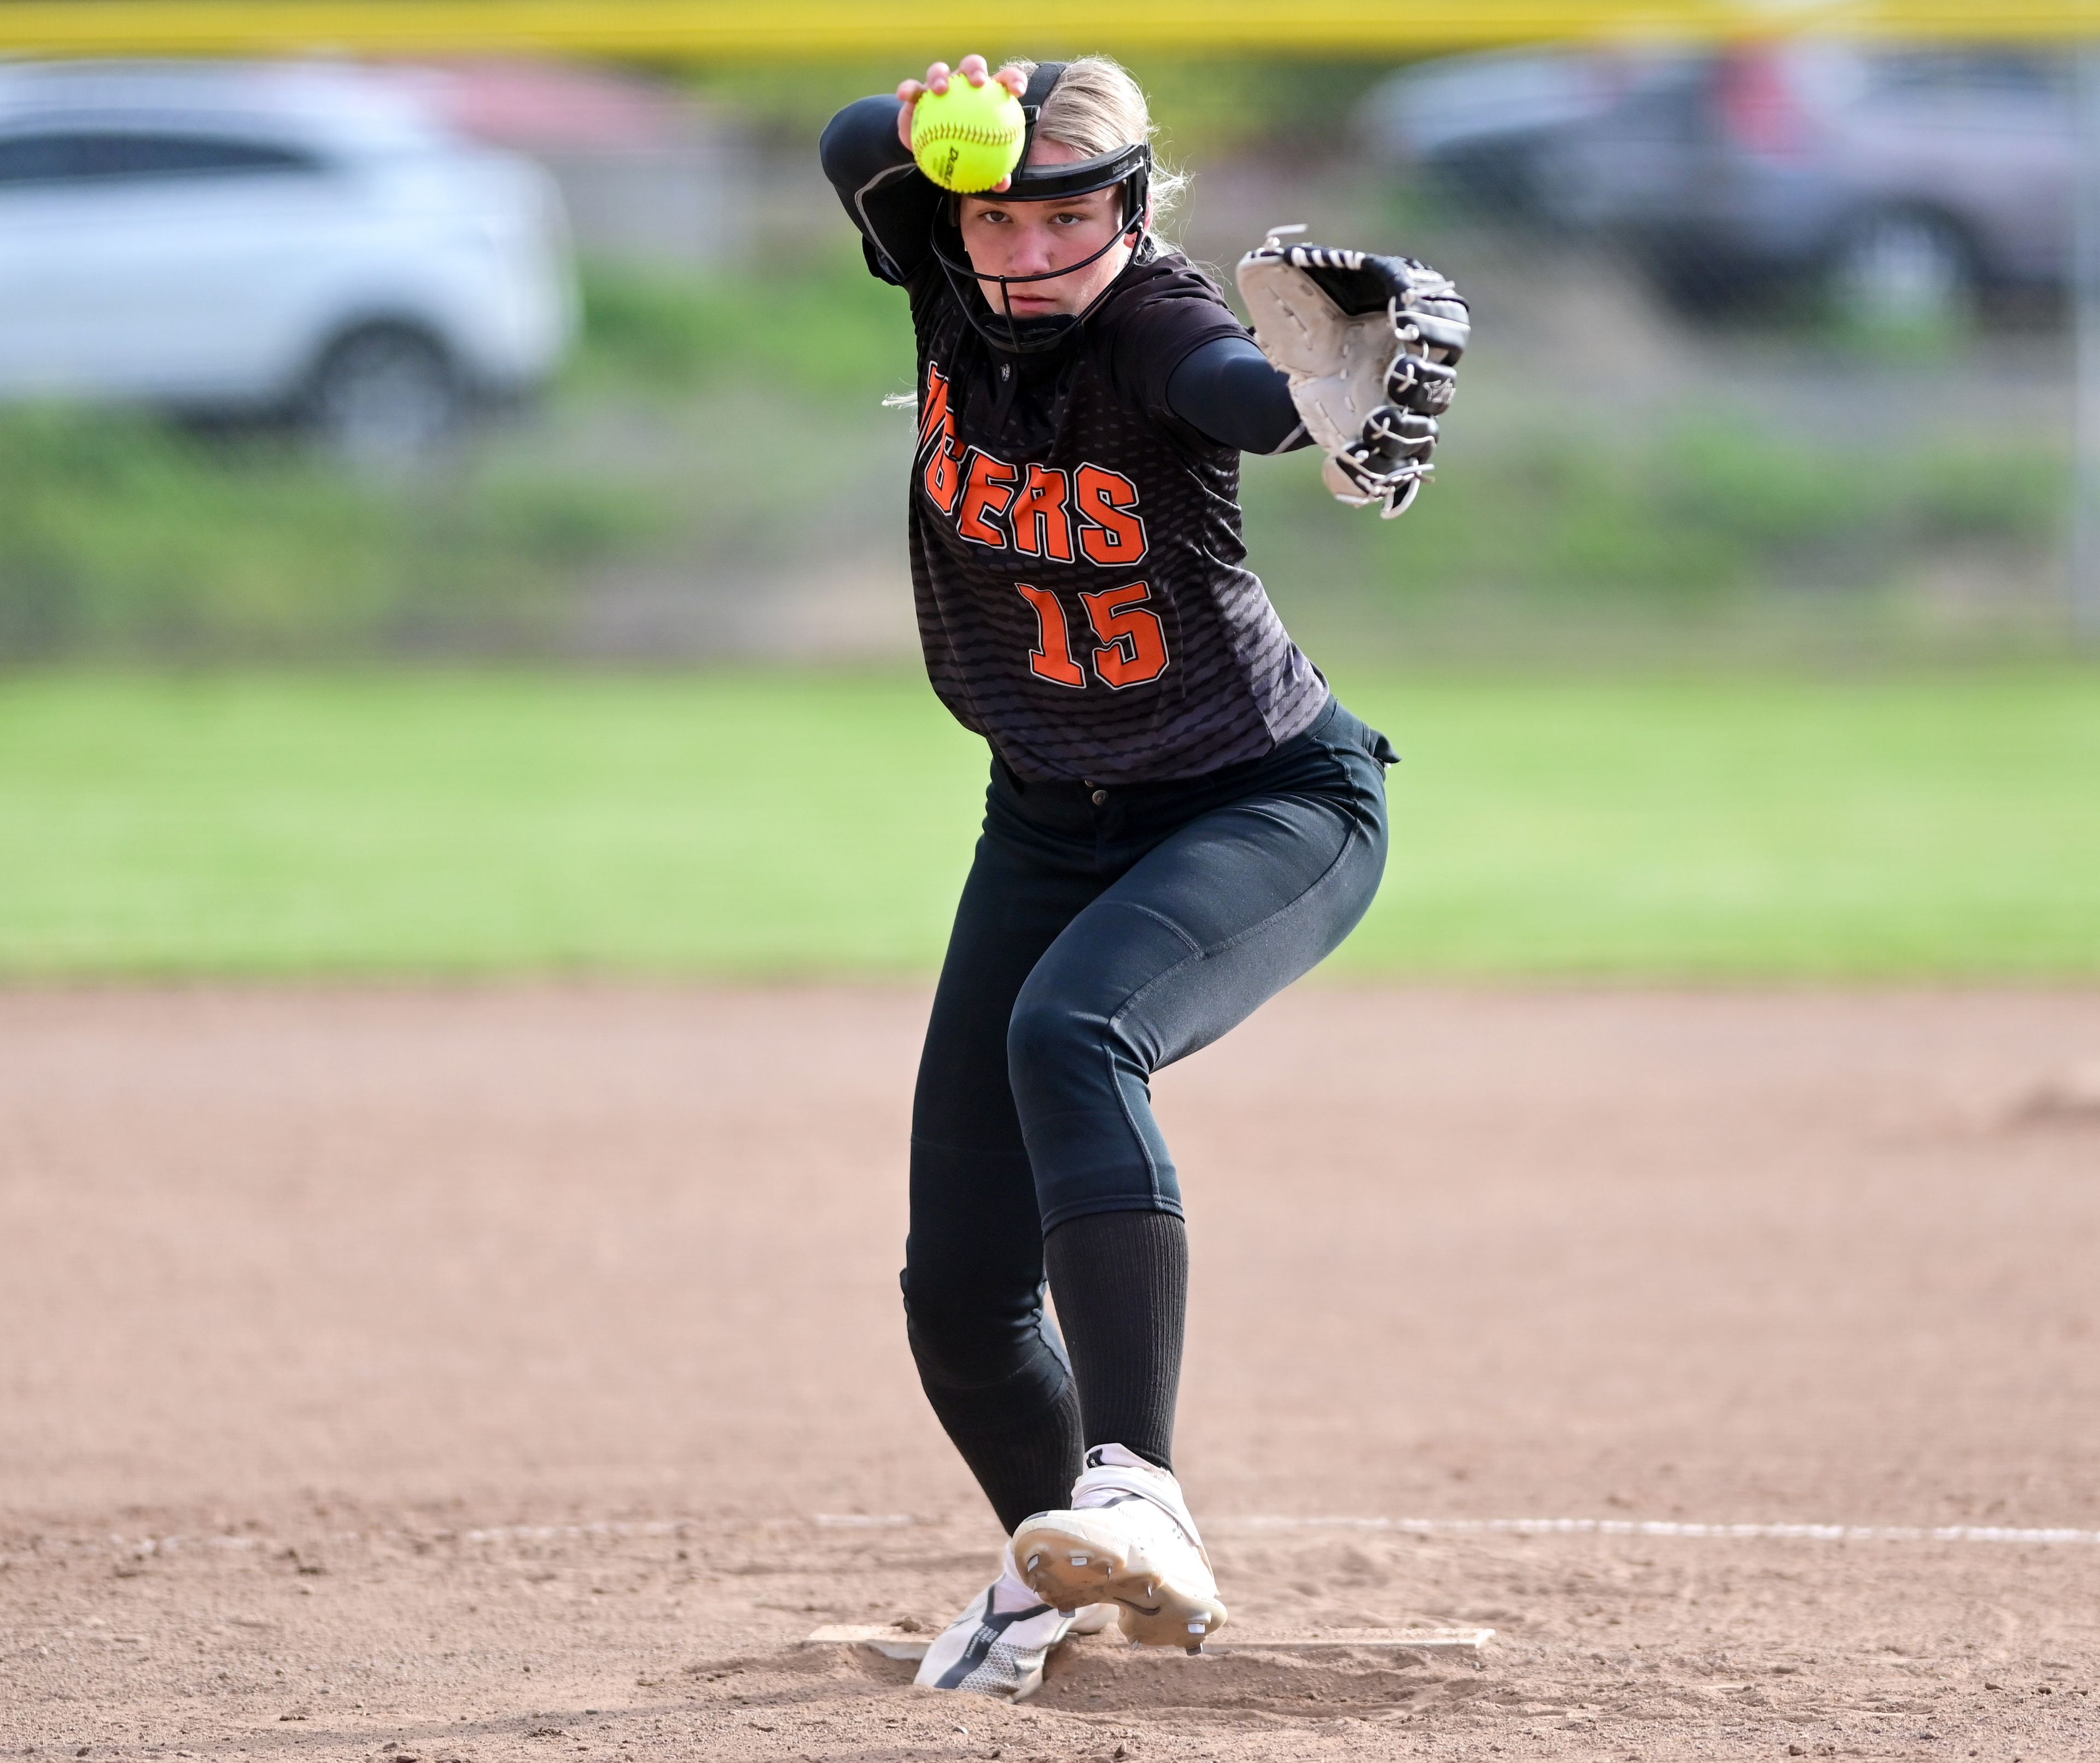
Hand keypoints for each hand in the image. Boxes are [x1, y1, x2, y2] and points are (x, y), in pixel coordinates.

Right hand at [896, 55, 1028, 191]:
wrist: (928, 148)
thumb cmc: (960, 151)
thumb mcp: (975, 163)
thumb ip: (990, 170)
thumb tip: (1002, 184)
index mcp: (985, 95)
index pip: (1004, 80)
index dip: (1013, 80)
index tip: (1017, 91)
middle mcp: (963, 84)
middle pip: (972, 66)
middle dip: (976, 69)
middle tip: (979, 83)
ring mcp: (939, 86)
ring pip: (940, 70)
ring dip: (940, 76)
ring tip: (941, 89)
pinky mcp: (917, 92)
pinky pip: (911, 88)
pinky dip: (907, 89)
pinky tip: (904, 96)